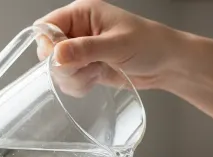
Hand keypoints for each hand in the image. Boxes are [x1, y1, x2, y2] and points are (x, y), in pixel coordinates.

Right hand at [35, 0, 182, 94]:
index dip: (48, 46)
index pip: (47, 27)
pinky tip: (96, 80)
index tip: (61, 60)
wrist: (165, 65)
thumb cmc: (148, 45)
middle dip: (63, 67)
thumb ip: (85, 50)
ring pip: (58, 71)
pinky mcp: (86, 69)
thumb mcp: (116, 45)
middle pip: (48, 52)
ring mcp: (80, 52)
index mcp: (81, 14)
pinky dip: (79, 86)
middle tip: (87, 68)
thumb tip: (56, 55)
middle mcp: (77, 32)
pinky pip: (69, 82)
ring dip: (74, 79)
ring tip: (97, 73)